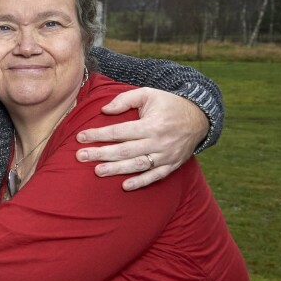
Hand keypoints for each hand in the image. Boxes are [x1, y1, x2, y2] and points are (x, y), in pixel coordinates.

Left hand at [75, 87, 206, 190]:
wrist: (200, 118)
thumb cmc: (168, 104)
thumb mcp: (148, 93)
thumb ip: (125, 99)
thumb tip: (104, 110)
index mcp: (152, 124)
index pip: (120, 131)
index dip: (99, 134)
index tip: (80, 137)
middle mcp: (159, 142)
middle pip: (125, 150)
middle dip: (101, 153)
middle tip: (80, 156)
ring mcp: (166, 156)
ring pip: (138, 165)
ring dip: (117, 169)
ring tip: (97, 171)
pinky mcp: (172, 165)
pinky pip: (155, 176)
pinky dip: (141, 182)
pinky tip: (125, 186)